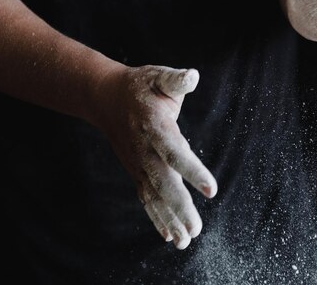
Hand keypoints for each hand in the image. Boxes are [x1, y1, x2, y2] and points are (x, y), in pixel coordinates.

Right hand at [95, 65, 216, 249]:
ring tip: (187, 241)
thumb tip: (193, 75)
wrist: (105, 98)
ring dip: (170, 219)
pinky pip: (147, 198)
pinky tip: (172, 236)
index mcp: (155, 126)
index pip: (175, 151)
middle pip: (163, 182)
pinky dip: (158, 218)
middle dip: (180, 207)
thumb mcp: (159, 77)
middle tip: (196, 230)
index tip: (211, 190)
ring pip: (154, 196)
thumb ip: (176, 80)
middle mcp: (145, 150)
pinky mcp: (136, 171)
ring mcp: (138, 163)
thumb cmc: (141, 86)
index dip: (192, 170)